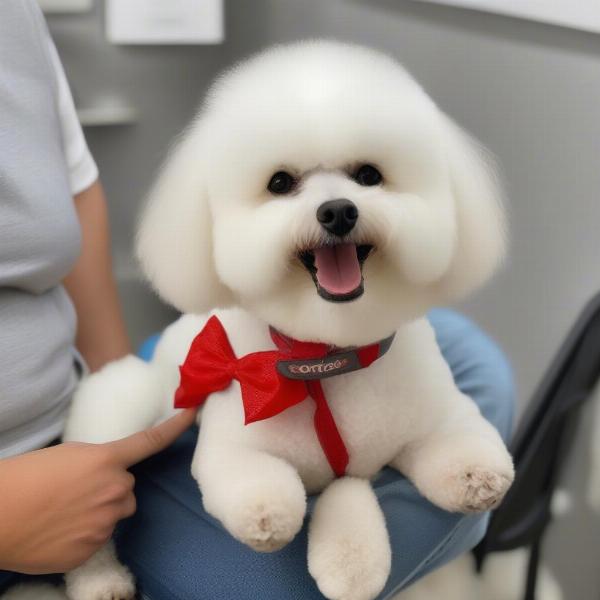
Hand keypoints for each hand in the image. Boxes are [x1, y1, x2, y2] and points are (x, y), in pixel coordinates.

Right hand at [0, 408, 196, 573]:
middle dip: (110, 489)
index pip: (149, 441)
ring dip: (101, 512)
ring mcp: (105, 521)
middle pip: (128, 489)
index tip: (192, 413)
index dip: (174, 427)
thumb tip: (106, 475)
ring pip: (116, 514)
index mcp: (105, 459)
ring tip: (65, 512)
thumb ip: (97, 463)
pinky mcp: (93, 548)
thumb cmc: (23, 478)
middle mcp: (114, 489)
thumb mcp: (66, 456)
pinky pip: (100, 538)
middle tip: (77, 491)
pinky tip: (60, 531)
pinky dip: (85, 535)